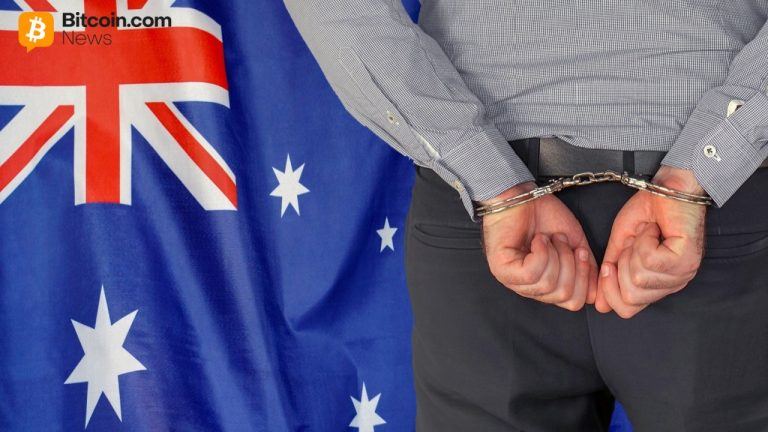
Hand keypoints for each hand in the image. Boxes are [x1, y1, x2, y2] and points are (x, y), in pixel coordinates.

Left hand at [479, 182, 598, 310]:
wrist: (521, 194)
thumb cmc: (544, 216)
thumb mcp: (574, 245)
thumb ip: (586, 269)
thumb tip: (597, 292)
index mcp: (545, 286)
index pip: (572, 302)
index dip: (585, 279)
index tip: (582, 252)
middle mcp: (528, 288)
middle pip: (564, 296)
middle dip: (572, 265)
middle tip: (562, 241)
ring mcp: (513, 281)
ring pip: (548, 285)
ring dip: (556, 255)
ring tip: (548, 238)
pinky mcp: (502, 269)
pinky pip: (531, 274)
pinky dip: (542, 253)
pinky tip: (538, 240)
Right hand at [596, 166, 706, 317]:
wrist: (671, 186)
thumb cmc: (650, 209)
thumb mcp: (621, 243)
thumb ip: (610, 272)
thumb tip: (598, 303)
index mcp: (658, 284)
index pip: (629, 309)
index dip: (610, 289)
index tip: (609, 266)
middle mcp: (673, 284)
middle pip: (631, 299)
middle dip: (620, 267)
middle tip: (632, 244)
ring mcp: (682, 274)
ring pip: (638, 280)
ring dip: (633, 250)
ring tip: (646, 234)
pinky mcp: (686, 260)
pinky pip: (649, 261)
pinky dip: (644, 241)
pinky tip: (653, 230)